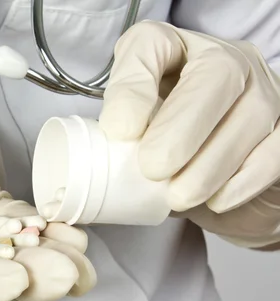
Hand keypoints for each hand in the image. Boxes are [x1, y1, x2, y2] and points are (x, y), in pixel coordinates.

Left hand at [100, 21, 279, 247]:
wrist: (223, 179)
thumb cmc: (172, 150)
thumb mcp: (138, 135)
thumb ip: (122, 137)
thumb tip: (95, 162)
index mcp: (174, 51)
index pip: (151, 44)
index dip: (133, 85)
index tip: (118, 130)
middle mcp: (224, 59)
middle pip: (213, 75)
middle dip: (180, 127)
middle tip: (152, 168)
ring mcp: (264, 90)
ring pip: (248, 115)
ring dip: (208, 163)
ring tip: (177, 196)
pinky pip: (272, 151)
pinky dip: (242, 180)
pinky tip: (216, 200)